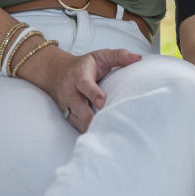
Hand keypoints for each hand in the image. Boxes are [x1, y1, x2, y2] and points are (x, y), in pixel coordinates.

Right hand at [18, 46, 141, 132]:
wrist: (56, 72)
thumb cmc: (84, 65)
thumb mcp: (100, 55)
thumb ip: (119, 56)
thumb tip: (138, 58)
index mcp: (80, 76)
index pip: (85, 85)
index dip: (93, 94)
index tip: (102, 103)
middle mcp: (71, 92)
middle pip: (79, 107)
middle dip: (91, 118)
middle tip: (107, 126)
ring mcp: (67, 105)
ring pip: (77, 120)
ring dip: (89, 128)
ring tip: (106, 137)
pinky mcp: (67, 115)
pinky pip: (76, 126)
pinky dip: (86, 132)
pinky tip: (99, 139)